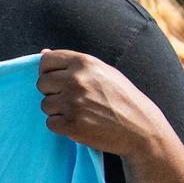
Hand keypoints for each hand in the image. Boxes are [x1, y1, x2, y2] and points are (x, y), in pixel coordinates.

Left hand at [37, 49, 169, 158]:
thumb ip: (73, 63)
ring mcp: (73, 103)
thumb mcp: (104, 72)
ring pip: (45, 104)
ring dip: (58, 110)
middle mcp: (77, 80)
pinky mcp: (72, 125)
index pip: (45, 62)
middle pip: (42, 83)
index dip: (48, 72)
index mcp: (84, 63)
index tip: (59, 81)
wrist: (141, 129)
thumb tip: (43, 53)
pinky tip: (81, 123)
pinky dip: (62, 126)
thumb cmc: (122, 98)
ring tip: (81, 112)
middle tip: (73, 99)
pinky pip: (50, 123)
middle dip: (52, 92)